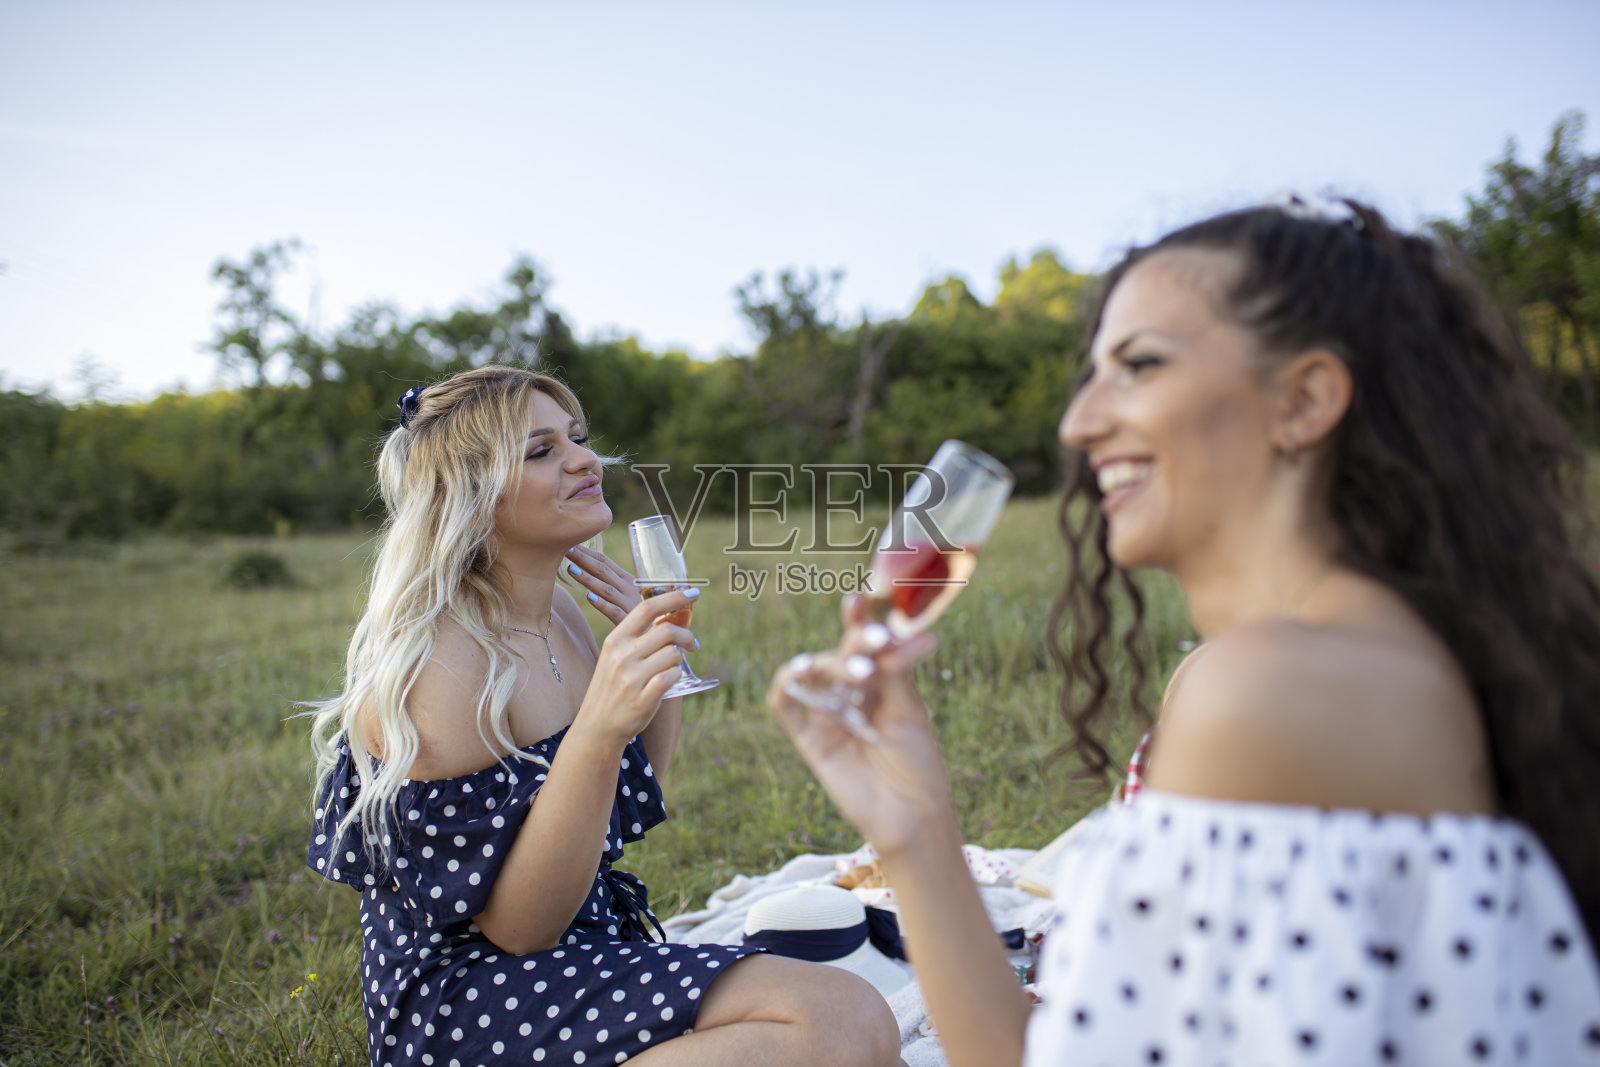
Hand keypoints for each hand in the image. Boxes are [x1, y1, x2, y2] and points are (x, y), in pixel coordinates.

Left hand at [563, 544, 642, 626]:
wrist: (661, 636)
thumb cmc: (642, 615)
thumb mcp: (629, 595)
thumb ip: (613, 585)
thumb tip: (590, 573)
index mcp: (628, 581)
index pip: (605, 562)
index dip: (588, 552)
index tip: (570, 544)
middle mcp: (629, 590)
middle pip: (603, 571)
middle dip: (584, 559)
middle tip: (566, 550)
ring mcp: (629, 605)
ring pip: (607, 589)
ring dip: (588, 578)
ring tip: (571, 569)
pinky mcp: (628, 622)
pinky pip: (614, 612)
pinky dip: (602, 604)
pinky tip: (590, 597)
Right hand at [574, 588, 697, 747]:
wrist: (598, 726)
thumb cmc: (613, 687)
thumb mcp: (616, 656)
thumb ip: (640, 637)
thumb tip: (674, 616)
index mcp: (615, 640)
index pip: (646, 608)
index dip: (672, 597)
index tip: (692, 593)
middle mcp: (622, 656)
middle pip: (666, 631)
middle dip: (686, 635)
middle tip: (693, 644)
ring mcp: (631, 678)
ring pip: (672, 655)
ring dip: (679, 660)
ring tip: (671, 668)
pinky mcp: (643, 698)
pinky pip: (672, 677)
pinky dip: (675, 676)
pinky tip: (668, 681)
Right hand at [767, 595, 955, 857]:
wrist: (912, 816)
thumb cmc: (918, 763)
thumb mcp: (909, 711)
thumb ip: (896, 671)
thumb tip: (898, 631)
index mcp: (878, 684)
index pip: (864, 644)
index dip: (858, 620)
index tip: (860, 597)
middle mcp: (850, 695)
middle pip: (840, 654)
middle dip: (855, 640)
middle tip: (876, 640)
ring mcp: (827, 716)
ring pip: (814, 674)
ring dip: (834, 664)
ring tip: (864, 673)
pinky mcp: (809, 739)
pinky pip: (785, 705)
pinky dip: (788, 683)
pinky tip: (803, 669)